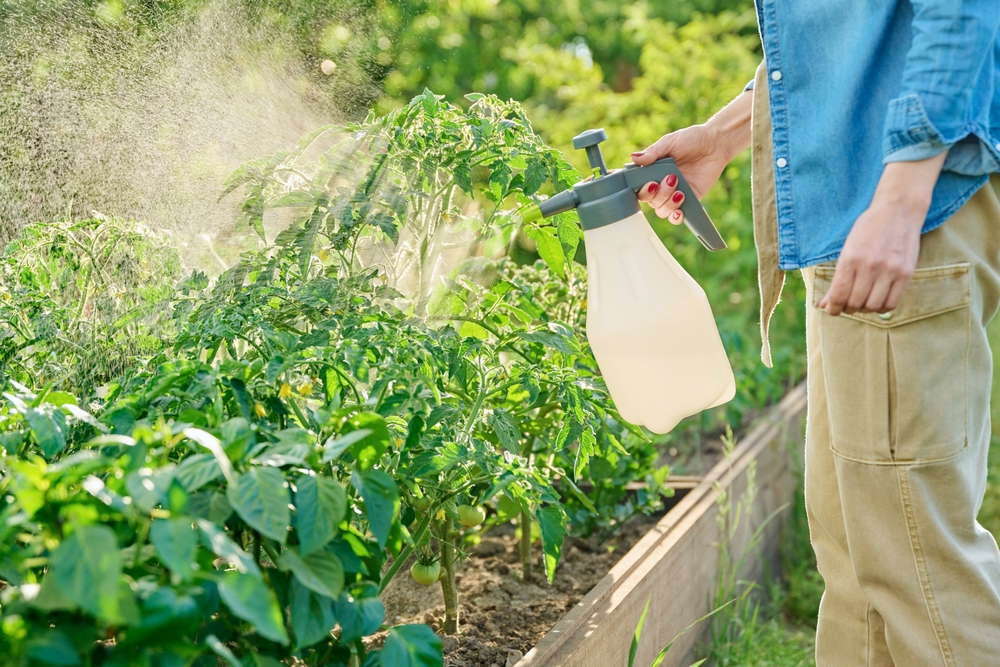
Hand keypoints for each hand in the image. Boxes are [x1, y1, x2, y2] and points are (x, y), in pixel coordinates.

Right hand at [634, 90, 752, 224]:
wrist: (715, 143)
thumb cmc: (691, 139)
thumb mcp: (670, 142)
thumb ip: (653, 152)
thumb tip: (634, 158)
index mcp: (652, 172)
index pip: (639, 188)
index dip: (641, 190)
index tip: (651, 183)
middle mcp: (661, 185)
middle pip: (650, 201)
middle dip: (658, 194)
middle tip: (671, 179)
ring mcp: (674, 194)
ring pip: (661, 210)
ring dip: (668, 203)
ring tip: (680, 190)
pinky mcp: (689, 199)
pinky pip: (677, 216)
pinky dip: (675, 217)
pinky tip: (679, 211)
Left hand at [817, 153, 946, 315]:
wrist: (898, 211)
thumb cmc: (868, 229)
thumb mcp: (847, 248)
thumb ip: (837, 278)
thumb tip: (823, 305)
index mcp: (850, 259)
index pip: (838, 296)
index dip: (832, 308)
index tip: (831, 309)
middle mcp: (870, 266)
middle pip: (854, 304)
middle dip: (847, 308)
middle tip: (847, 303)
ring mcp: (890, 271)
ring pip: (872, 306)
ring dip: (864, 309)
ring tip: (862, 301)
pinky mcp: (906, 273)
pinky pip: (892, 304)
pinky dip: (882, 308)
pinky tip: (877, 300)